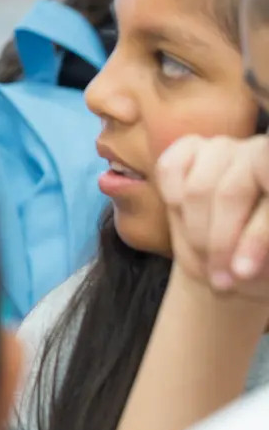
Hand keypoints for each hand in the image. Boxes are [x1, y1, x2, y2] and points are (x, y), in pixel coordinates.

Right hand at [158, 135, 268, 297]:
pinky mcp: (192, 148)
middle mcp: (261, 153)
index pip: (267, 173)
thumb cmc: (263, 266)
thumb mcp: (267, 266)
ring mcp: (227, 148)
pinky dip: (171, 197)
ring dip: (196, 233)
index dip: (255, 229)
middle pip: (230, 193)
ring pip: (197, 188)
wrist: (237, 266)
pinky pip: (170, 167)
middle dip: (219, 243)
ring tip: (206, 261)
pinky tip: (181, 214)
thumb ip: (261, 242)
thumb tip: (242, 260)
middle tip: (222, 281)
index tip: (244, 270)